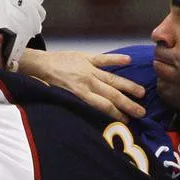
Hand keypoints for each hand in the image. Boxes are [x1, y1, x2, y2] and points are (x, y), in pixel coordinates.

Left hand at [19, 49, 145, 122]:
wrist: (38, 65)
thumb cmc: (46, 84)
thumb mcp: (59, 99)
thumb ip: (74, 106)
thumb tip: (88, 118)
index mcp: (80, 94)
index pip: (103, 106)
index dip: (117, 114)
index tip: (128, 121)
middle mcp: (87, 82)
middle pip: (112, 95)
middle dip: (128, 104)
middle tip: (141, 112)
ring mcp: (88, 69)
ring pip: (112, 78)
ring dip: (128, 86)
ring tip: (142, 93)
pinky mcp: (86, 57)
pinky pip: (103, 58)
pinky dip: (116, 58)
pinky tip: (128, 59)